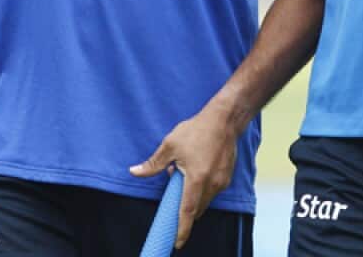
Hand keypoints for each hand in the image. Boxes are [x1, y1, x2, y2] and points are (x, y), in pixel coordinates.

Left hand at [130, 107, 239, 249]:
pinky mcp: (227, 177)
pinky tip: (194, 173)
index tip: (177, 243)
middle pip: (196, 209)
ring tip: (182, 177)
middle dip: (184, 212)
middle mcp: (212, 184)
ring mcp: (222, 182)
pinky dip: (202, 190)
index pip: (187, 212)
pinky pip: (212, 191)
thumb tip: (134, 172)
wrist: (225, 119)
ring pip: (205, 201)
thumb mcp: (170, 145)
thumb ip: (153, 164)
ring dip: (193, 199)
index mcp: (196, 179)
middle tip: (172, 201)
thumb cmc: (196, 130)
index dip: (182, 230)